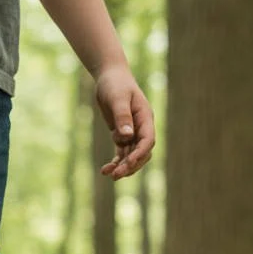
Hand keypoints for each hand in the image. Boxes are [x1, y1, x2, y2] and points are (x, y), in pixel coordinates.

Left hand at [94, 64, 154, 179]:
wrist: (109, 78)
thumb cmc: (115, 85)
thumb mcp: (117, 99)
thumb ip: (122, 117)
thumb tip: (127, 136)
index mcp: (145, 118)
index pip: (148, 140)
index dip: (139, 154)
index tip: (127, 163)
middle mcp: (141, 127)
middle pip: (141, 152)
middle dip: (130, 165)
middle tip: (115, 176)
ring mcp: (132, 131)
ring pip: (131, 155)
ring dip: (122, 166)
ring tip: (108, 174)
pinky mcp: (121, 134)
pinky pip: (121, 152)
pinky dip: (115, 161)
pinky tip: (104, 170)